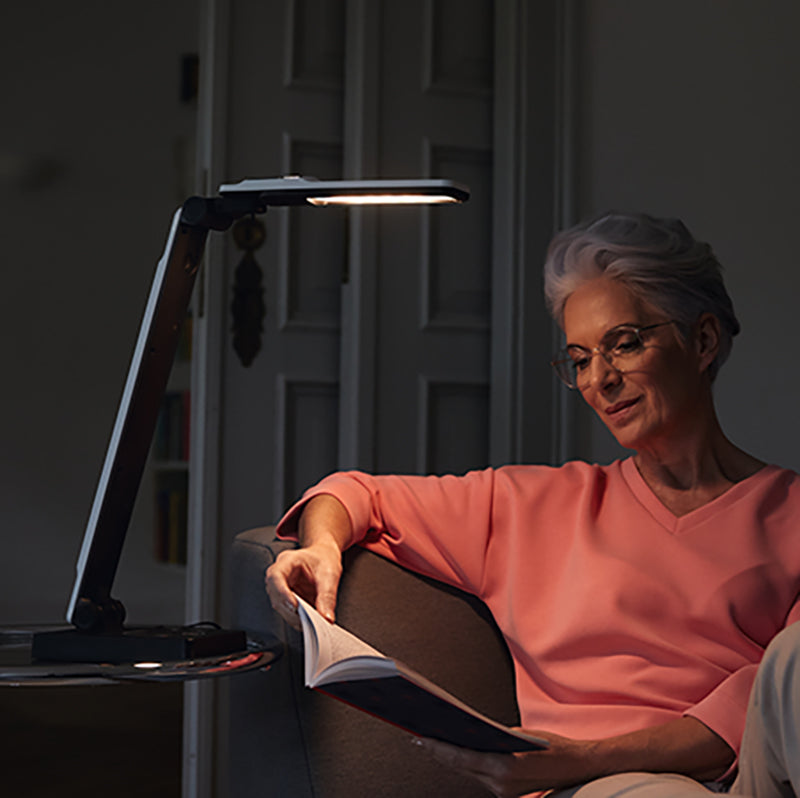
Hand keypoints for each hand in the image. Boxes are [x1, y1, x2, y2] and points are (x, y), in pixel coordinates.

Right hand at [265, 539, 342, 628]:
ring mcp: (281, 586)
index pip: (275, 576)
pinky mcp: (286, 597)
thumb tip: (326, 618)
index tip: (295, 606)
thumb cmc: (325, 559)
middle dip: (289, 609)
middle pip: (275, 594)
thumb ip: (328, 596)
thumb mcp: (330, 574)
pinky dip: (296, 618)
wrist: (324, 555)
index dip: (282, 592)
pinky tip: (308, 622)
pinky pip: (286, 609)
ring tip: (310, 622)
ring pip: (279, 604)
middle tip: (307, 620)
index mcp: (288, 560)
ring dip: (292, 616)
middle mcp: (280, 573)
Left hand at [412, 731, 595, 797]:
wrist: (578, 768)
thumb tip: (470, 733)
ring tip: (432, 742)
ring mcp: (502, 792)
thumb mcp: (520, 734)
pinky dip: (469, 764)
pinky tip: (458, 753)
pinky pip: (481, 777)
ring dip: (453, 759)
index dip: (438, 748)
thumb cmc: (552, 746)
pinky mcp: (506, 795)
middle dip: (440, 751)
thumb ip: (493, 737)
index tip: (420, 738)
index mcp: (503, 767)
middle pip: (461, 766)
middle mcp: (500, 784)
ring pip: (470, 772)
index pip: (461, 758)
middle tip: (419, 736)